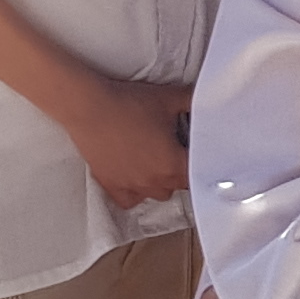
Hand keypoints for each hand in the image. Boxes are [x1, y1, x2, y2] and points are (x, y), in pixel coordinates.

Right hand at [66, 78, 193, 209]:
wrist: (90, 108)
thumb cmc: (129, 103)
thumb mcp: (168, 98)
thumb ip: (192, 101)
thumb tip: (209, 98)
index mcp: (173, 164)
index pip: (198, 173)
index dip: (200, 161)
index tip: (195, 150)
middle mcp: (155, 181)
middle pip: (179, 185)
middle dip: (182, 170)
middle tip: (176, 150)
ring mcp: (132, 186)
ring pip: (157, 194)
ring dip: (161, 182)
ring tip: (156, 162)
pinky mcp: (111, 185)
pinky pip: (129, 201)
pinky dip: (135, 193)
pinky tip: (135, 176)